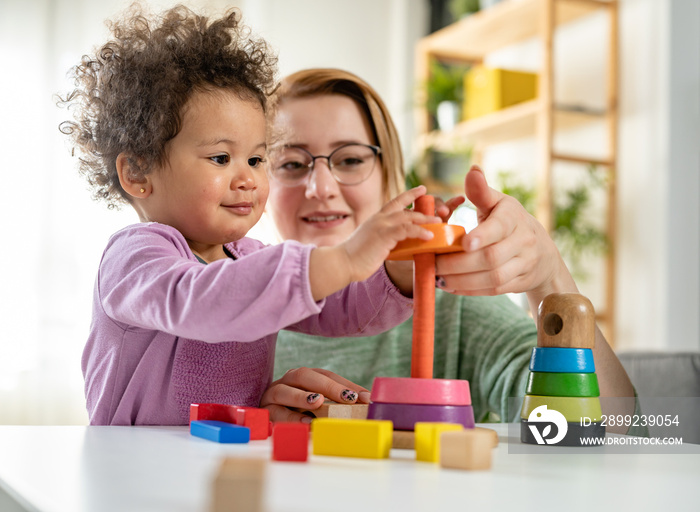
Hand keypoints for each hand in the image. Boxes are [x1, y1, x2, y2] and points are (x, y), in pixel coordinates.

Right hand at [259, 367, 369, 422]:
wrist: (263, 418)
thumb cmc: (298, 411)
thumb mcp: (320, 405)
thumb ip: (338, 402)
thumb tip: (367, 402)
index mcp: (304, 376)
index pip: (326, 375)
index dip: (345, 385)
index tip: (364, 398)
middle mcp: (287, 381)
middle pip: (304, 376)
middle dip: (328, 386)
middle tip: (347, 398)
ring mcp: (273, 394)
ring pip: (284, 390)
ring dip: (302, 396)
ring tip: (319, 402)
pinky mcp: (264, 410)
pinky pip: (275, 413)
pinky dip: (291, 417)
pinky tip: (306, 423)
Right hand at [340, 185, 440, 282]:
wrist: (342, 263)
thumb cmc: (354, 258)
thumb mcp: (371, 243)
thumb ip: (384, 239)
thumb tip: (398, 245)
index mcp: (375, 219)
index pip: (394, 202)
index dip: (409, 195)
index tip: (421, 189)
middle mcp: (378, 219)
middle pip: (404, 207)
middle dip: (421, 207)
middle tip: (437, 208)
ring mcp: (381, 225)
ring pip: (408, 217)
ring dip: (425, 219)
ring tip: (437, 223)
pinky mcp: (384, 235)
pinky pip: (407, 230)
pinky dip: (420, 232)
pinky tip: (429, 236)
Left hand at [435, 165, 565, 297]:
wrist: (541, 252)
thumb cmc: (509, 221)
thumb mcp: (498, 203)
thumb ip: (482, 192)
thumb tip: (472, 170)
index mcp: (514, 217)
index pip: (499, 227)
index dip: (482, 236)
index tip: (464, 242)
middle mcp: (523, 241)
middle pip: (491, 258)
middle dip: (459, 264)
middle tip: (434, 264)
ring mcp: (524, 264)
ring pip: (493, 278)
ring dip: (462, 280)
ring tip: (438, 278)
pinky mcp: (519, 283)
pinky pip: (493, 290)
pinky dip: (470, 290)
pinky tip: (450, 286)